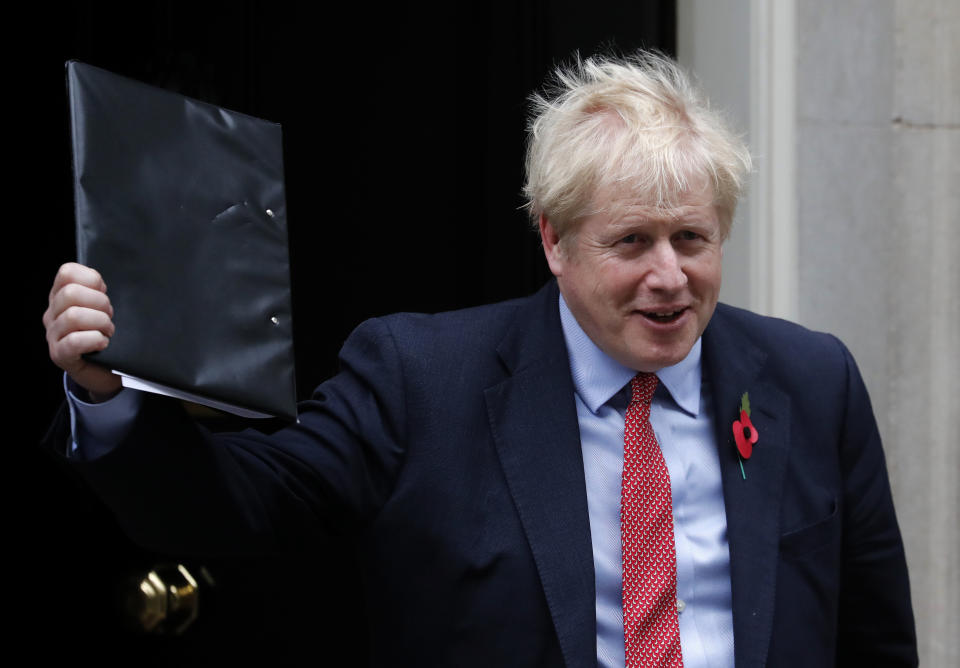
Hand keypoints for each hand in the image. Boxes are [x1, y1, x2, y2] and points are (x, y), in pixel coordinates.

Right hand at [43, 262, 121, 400]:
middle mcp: (53, 313)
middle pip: (71, 293)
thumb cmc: (105, 334)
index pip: (67, 272)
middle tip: (110, 316)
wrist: (105, 371)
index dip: (92, 279)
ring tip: (108, 331)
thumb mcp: (102, 308)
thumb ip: (99, 292)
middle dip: (100, 303)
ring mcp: (53, 335)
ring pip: (73, 316)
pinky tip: (103, 343)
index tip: (104, 293)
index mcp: (61, 296)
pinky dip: (94, 340)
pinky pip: (74, 341)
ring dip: (99, 322)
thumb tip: (100, 283)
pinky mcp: (60, 355)